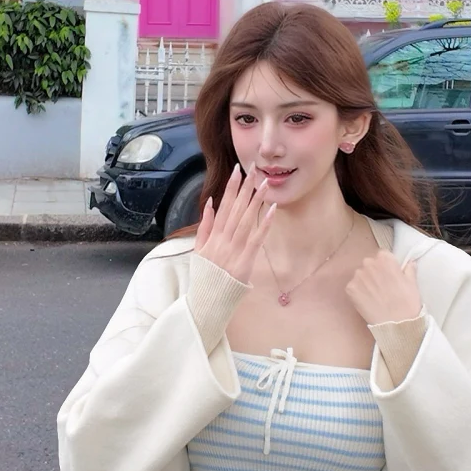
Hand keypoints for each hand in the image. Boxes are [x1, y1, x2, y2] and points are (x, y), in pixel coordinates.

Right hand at [194, 165, 275, 285]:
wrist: (207, 301)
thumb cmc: (205, 276)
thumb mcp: (199, 250)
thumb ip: (204, 226)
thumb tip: (210, 203)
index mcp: (212, 236)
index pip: (224, 206)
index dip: (231, 188)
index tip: (237, 171)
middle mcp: (223, 240)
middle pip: (236, 209)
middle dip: (245, 187)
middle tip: (254, 168)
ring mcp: (234, 250)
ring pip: (246, 220)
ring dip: (256, 200)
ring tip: (264, 183)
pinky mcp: (245, 261)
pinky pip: (256, 239)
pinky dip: (264, 224)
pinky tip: (271, 209)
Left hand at [346, 250, 421, 326]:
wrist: (396, 324)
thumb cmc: (407, 303)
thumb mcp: (412, 283)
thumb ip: (409, 269)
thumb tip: (410, 263)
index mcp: (385, 259)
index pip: (382, 255)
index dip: (385, 266)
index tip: (388, 275)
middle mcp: (369, 264)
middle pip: (369, 264)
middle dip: (374, 272)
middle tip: (382, 286)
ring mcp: (358, 276)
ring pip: (360, 275)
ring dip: (365, 282)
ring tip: (375, 295)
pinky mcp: (350, 289)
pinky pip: (353, 287)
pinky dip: (358, 293)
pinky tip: (368, 301)